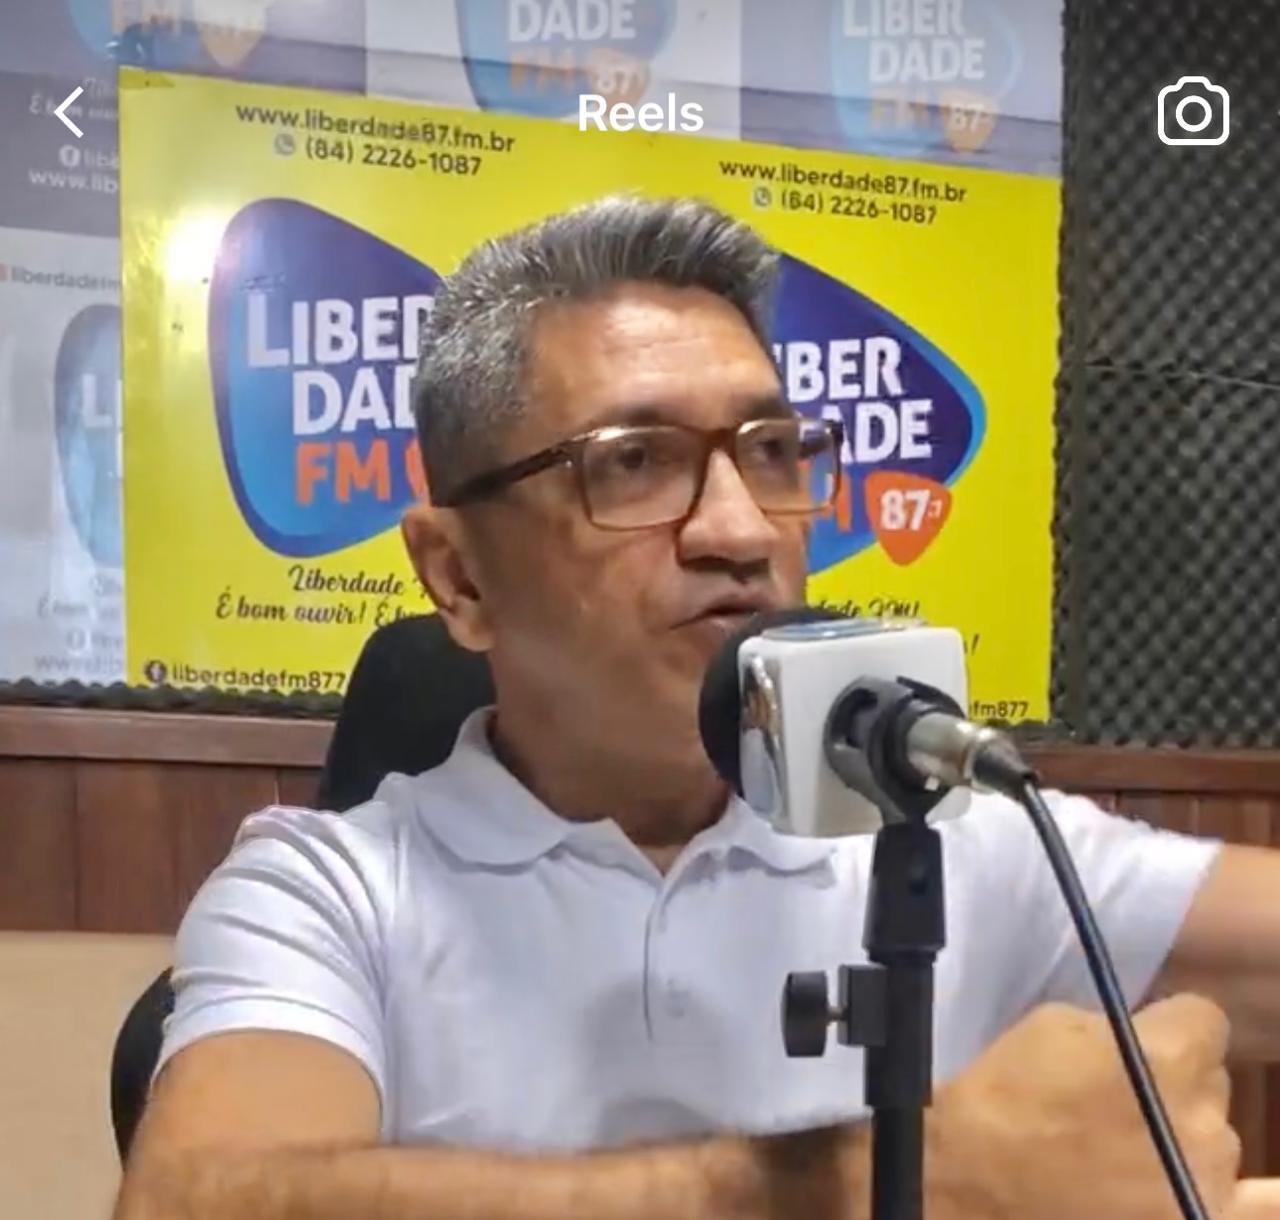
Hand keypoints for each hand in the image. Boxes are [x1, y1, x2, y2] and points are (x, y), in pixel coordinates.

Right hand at [926, 993, 1251, 1219]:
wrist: (972, 1187)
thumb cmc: (1006, 1096)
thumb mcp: (1054, 1025)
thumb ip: (1119, 1028)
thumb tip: (1148, 1037)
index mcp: (1172, 1054)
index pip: (1204, 1019)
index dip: (1168, 1023)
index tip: (1138, 1035)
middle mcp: (1207, 1119)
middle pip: (1211, 1081)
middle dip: (1173, 1082)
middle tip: (1117, 1098)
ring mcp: (1210, 1182)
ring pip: (1216, 1139)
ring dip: (1182, 1135)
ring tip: (1123, 1151)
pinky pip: (1261, 1207)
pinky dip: (1255, 1198)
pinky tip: (1235, 1189)